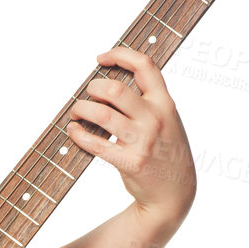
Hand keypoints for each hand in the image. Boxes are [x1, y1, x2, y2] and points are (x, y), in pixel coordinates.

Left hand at [66, 45, 195, 221]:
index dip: (120, 54)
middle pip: (115, 90)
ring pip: (102, 114)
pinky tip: (74, 131)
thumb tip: (111, 83)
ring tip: (76, 112)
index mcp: (165, 103)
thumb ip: (149, 100)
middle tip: (87, 94)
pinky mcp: (130, 162)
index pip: (145, 65)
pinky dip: (78, 135)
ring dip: (81, 109)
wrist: (174, 193)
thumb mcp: (168, 119)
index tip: (101, 58)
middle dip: (93, 88)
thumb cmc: (166, 151)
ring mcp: (143, 141)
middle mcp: (155, 119)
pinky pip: (95, 144)